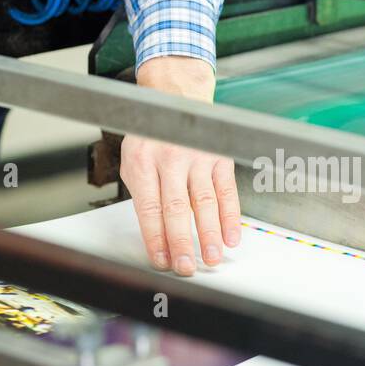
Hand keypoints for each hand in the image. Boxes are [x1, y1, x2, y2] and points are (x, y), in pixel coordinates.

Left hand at [120, 56, 241, 275]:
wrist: (177, 99)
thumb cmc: (152, 138)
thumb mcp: (133, 159)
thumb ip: (142, 193)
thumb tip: (155, 235)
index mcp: (143, 161)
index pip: (149, 207)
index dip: (155, 237)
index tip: (161, 260)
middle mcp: (170, 158)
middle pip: (177, 207)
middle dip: (182, 241)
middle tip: (186, 266)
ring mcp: (197, 156)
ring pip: (205, 202)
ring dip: (209, 234)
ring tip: (211, 258)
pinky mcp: (219, 157)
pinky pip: (227, 191)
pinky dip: (231, 217)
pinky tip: (231, 237)